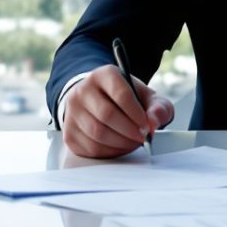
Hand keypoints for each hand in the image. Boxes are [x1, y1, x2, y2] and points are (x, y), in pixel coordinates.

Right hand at [61, 65, 175, 158]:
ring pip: (97, 133)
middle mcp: (83, 90)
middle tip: (142, 138)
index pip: (120, 93)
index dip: (136, 113)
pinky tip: (119, 146)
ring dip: (120, 143)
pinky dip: (109, 152)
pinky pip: (90, 147)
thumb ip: (158, 107)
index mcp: (104, 75)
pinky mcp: (68, 132)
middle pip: (107, 115)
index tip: (147, 126)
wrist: (98, 102)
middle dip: (129, 131)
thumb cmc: (125, 100)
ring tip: (132, 142)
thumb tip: (153, 122)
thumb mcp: (146, 97)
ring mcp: (72, 111)